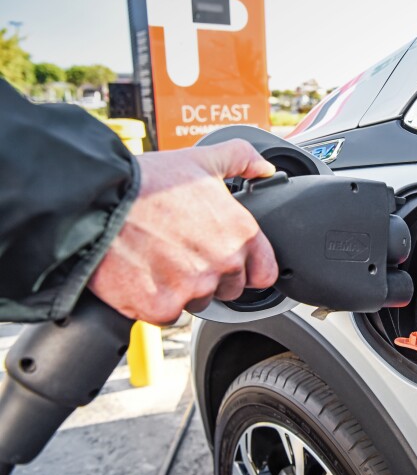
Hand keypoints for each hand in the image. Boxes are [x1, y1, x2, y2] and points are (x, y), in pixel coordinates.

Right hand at [88, 139, 278, 324]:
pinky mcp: (161, 307)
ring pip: (197, 302)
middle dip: (210, 276)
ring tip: (157, 259)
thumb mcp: (201, 160)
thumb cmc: (146, 181)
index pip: (264, 273)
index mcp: (241, 233)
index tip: (227, 261)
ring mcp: (194, 287)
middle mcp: (223, 262)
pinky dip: (154, 301)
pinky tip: (141, 275)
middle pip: (228, 289)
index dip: (246, 269)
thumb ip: (241, 160)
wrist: (94, 200)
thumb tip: (264, 168)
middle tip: (180, 252)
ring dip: (181, 289)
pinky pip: (166, 314)